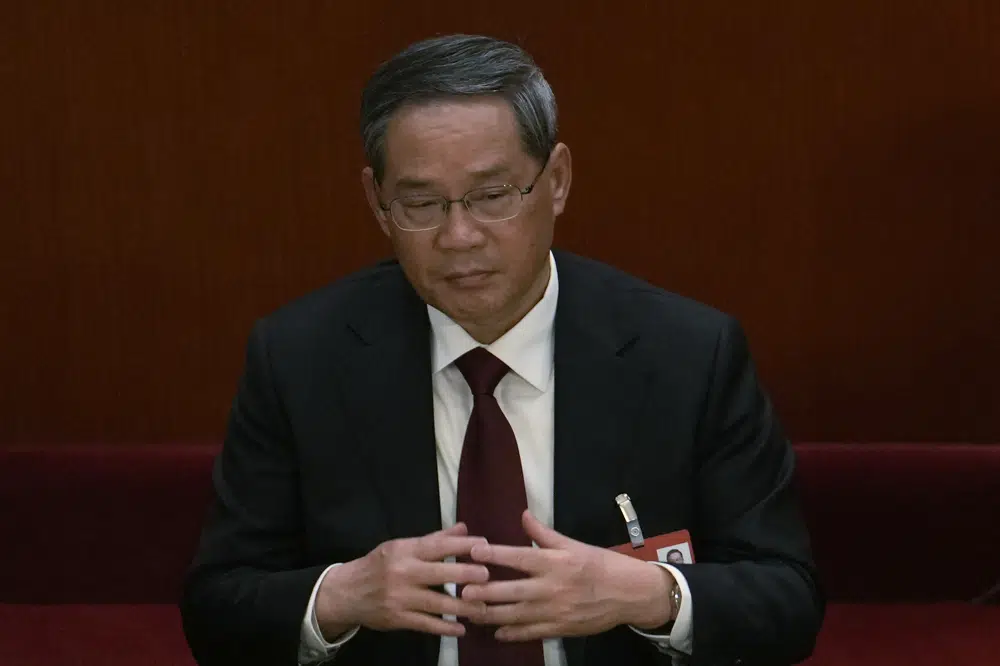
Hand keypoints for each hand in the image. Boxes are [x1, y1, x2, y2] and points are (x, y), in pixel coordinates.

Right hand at [315, 523, 489, 638]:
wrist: (347, 593)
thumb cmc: (380, 565)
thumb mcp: (402, 546)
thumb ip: (435, 540)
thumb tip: (465, 529)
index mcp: (405, 550)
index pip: (438, 545)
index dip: (462, 546)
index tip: (485, 546)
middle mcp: (403, 572)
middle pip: (440, 573)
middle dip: (466, 574)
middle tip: (488, 576)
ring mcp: (400, 597)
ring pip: (436, 602)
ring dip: (462, 607)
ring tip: (483, 608)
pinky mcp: (398, 618)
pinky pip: (426, 624)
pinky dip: (445, 627)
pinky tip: (461, 629)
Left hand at [462, 510, 675, 640]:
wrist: (629, 594)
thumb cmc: (600, 564)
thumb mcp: (573, 544)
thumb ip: (544, 533)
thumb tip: (523, 515)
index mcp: (555, 562)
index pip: (519, 556)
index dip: (495, 554)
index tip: (473, 551)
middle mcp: (552, 587)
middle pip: (512, 590)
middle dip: (485, 592)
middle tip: (461, 591)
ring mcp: (555, 611)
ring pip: (516, 615)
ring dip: (491, 615)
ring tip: (470, 613)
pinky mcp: (559, 628)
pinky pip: (531, 633)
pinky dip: (512, 633)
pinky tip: (496, 632)